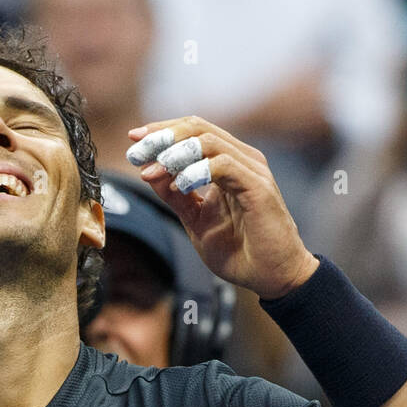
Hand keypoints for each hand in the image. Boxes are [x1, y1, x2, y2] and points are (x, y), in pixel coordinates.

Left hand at [127, 116, 318, 298]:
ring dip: (175, 153)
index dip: (161, 131)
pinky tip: (178, 187)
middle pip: (197, 128)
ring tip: (152, 170)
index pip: (192, 132)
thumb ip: (175, 198)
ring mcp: (252, 171)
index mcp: (227, 164)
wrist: (272, 277)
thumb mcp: (196, 221)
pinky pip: (224, 166)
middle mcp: (241, 160)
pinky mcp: (259, 187)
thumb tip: (149, 173)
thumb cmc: (240, 252)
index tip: (133, 142)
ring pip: (209, 141)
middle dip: (162, 137)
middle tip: (136, 153)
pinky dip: (196, 172)